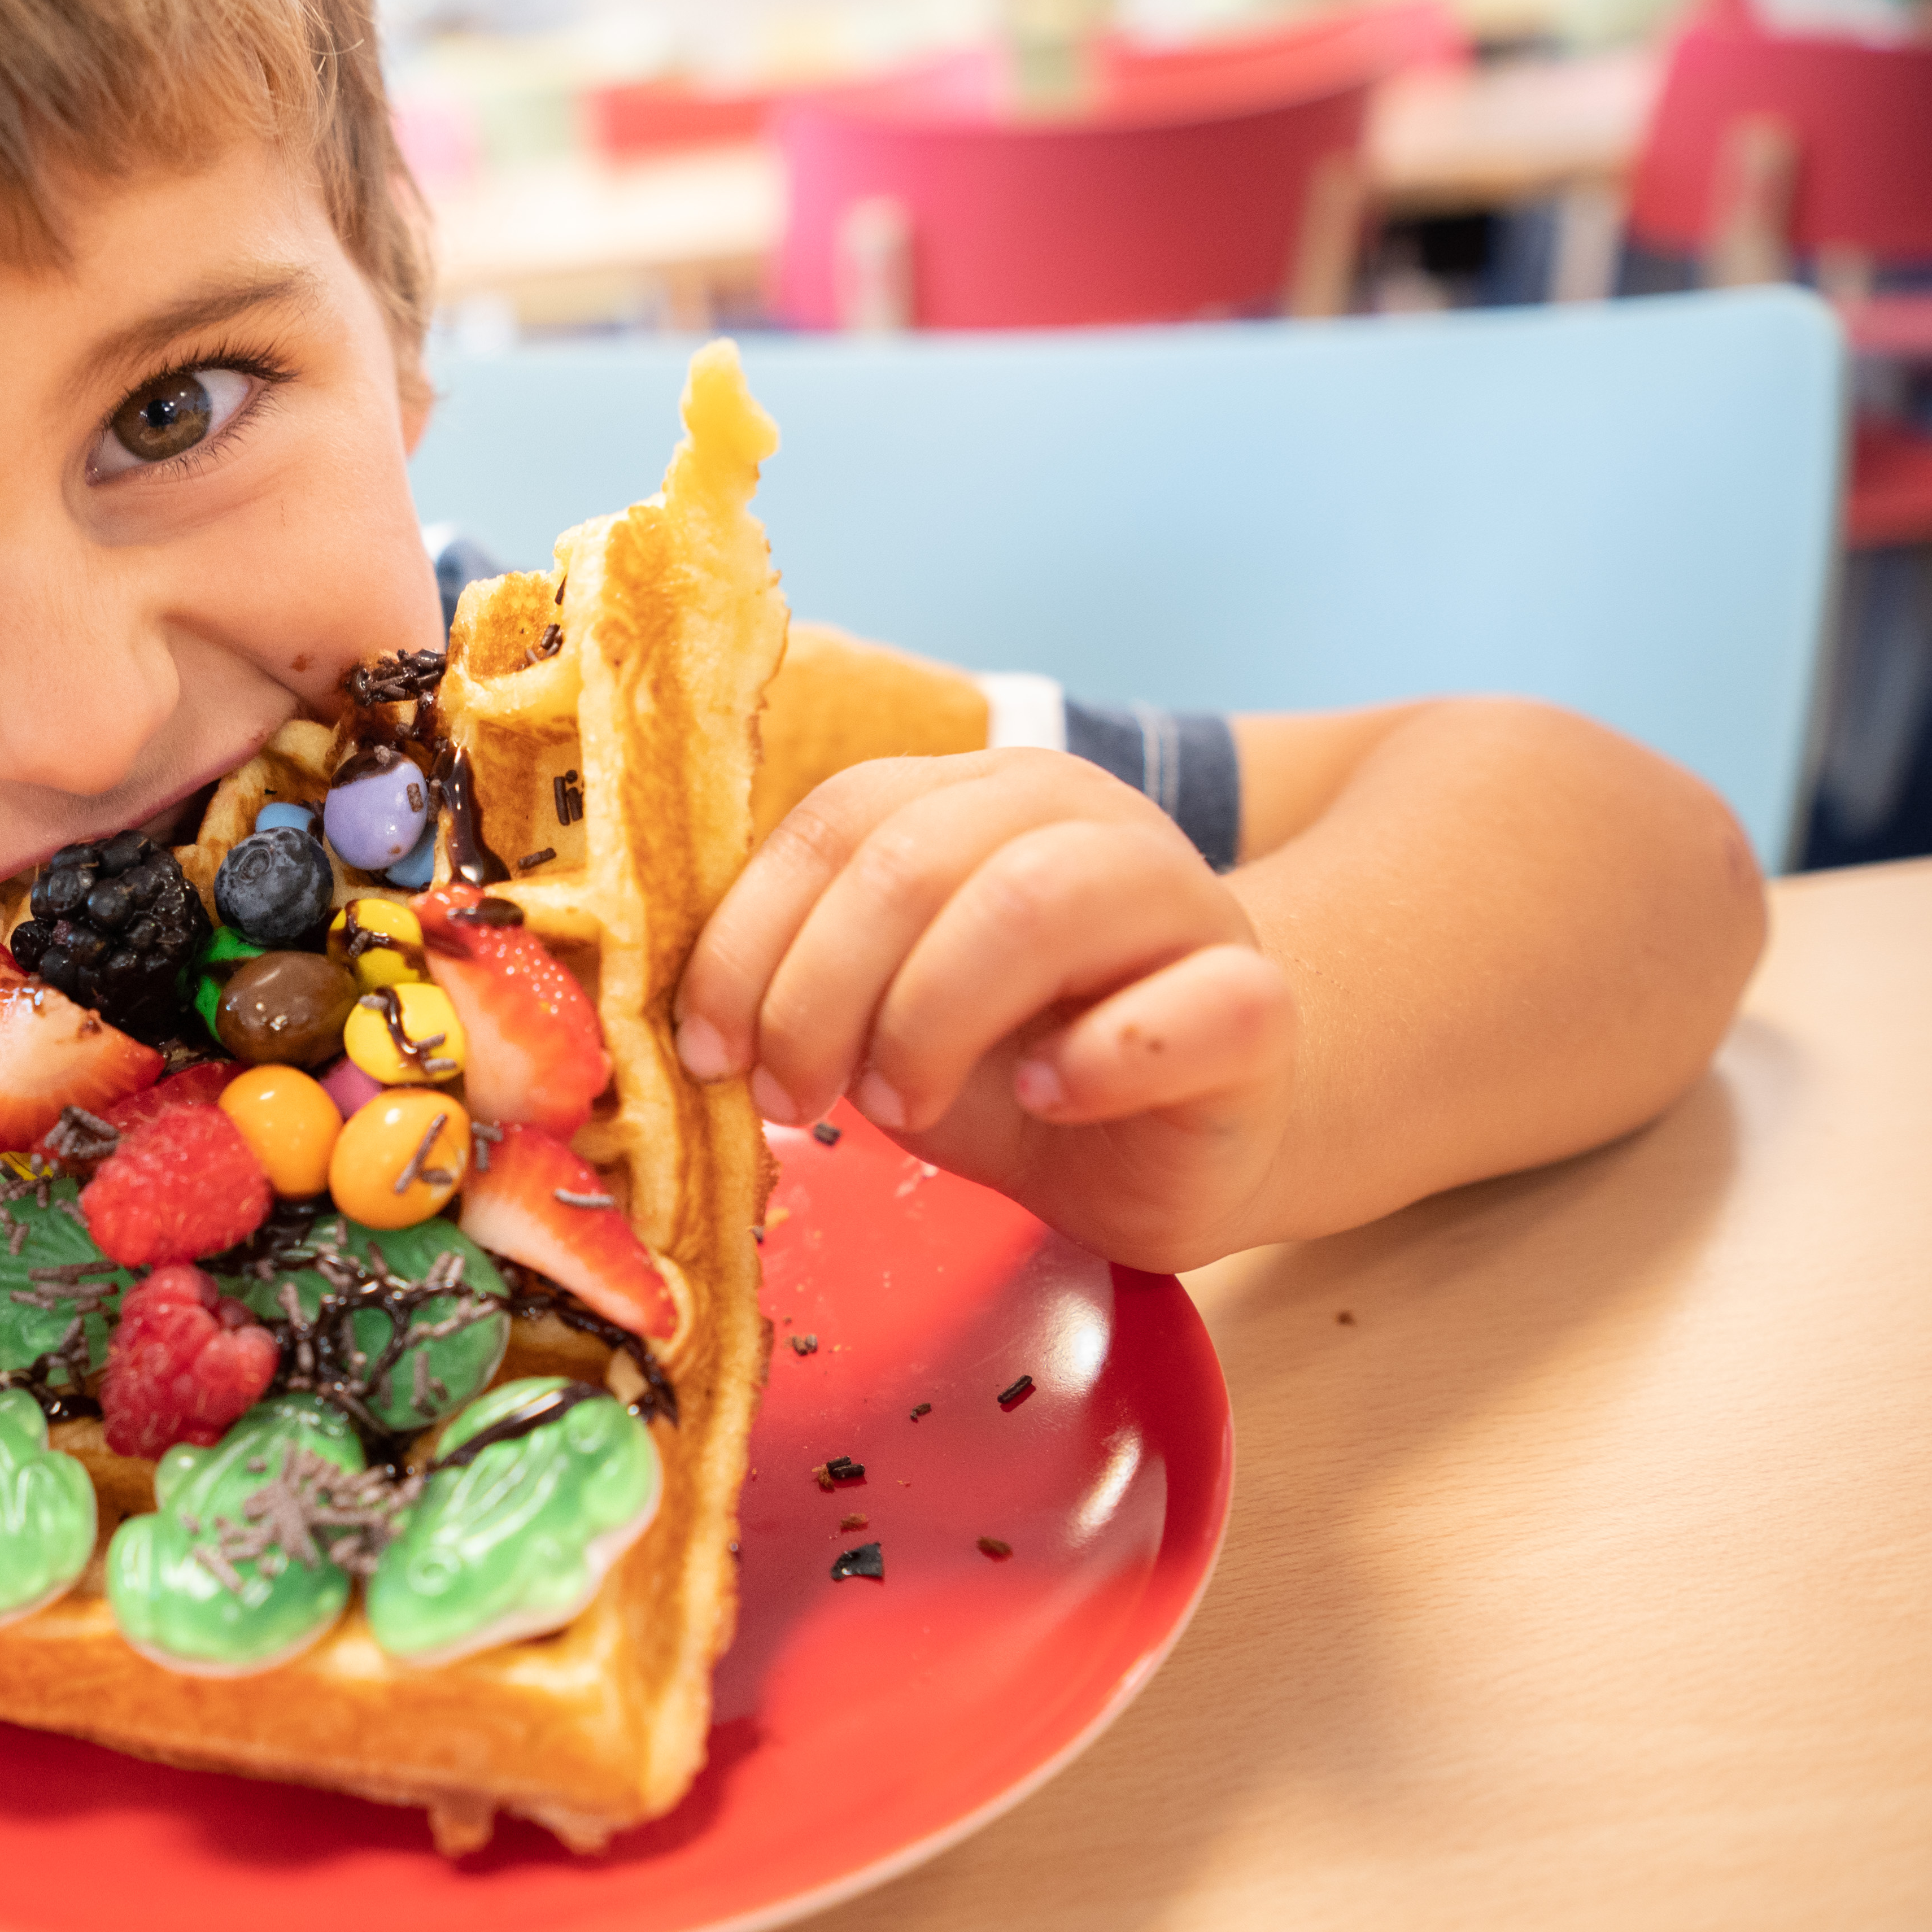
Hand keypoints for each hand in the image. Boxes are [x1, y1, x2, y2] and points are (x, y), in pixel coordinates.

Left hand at [674, 750, 1298, 1270]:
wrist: (1185, 1130)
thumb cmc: (1017, 1063)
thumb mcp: (884, 1012)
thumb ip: (801, 977)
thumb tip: (676, 1014)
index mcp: (974, 801)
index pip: (836, 823)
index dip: (748, 938)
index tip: (707, 1050)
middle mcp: (1079, 821)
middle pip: (916, 859)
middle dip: (819, 992)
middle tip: (791, 1097)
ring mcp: (1180, 901)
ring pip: (1037, 901)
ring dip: (931, 1017)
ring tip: (899, 1105)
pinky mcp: (1255, 1004)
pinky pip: (1188, 1006)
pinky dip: (1099, 1058)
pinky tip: (1051, 1098)